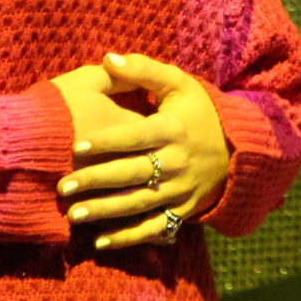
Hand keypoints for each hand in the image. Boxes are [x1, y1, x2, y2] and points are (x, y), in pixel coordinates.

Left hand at [50, 52, 233, 249]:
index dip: (108, 142)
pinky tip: (101, 242)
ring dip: (105, 211)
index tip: (77, 147)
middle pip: (132, 173)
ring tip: (73, 215)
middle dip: (97, 181)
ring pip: (139, 203)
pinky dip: (129, 238)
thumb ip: (144, 71)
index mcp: (173, 129)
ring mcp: (180, 189)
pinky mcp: (182, 210)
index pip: (137, 136)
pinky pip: (154, 228)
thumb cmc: (199, 112)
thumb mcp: (180, 85)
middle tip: (63, 186)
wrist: (237, 148)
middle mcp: (177, 161)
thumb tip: (109, 58)